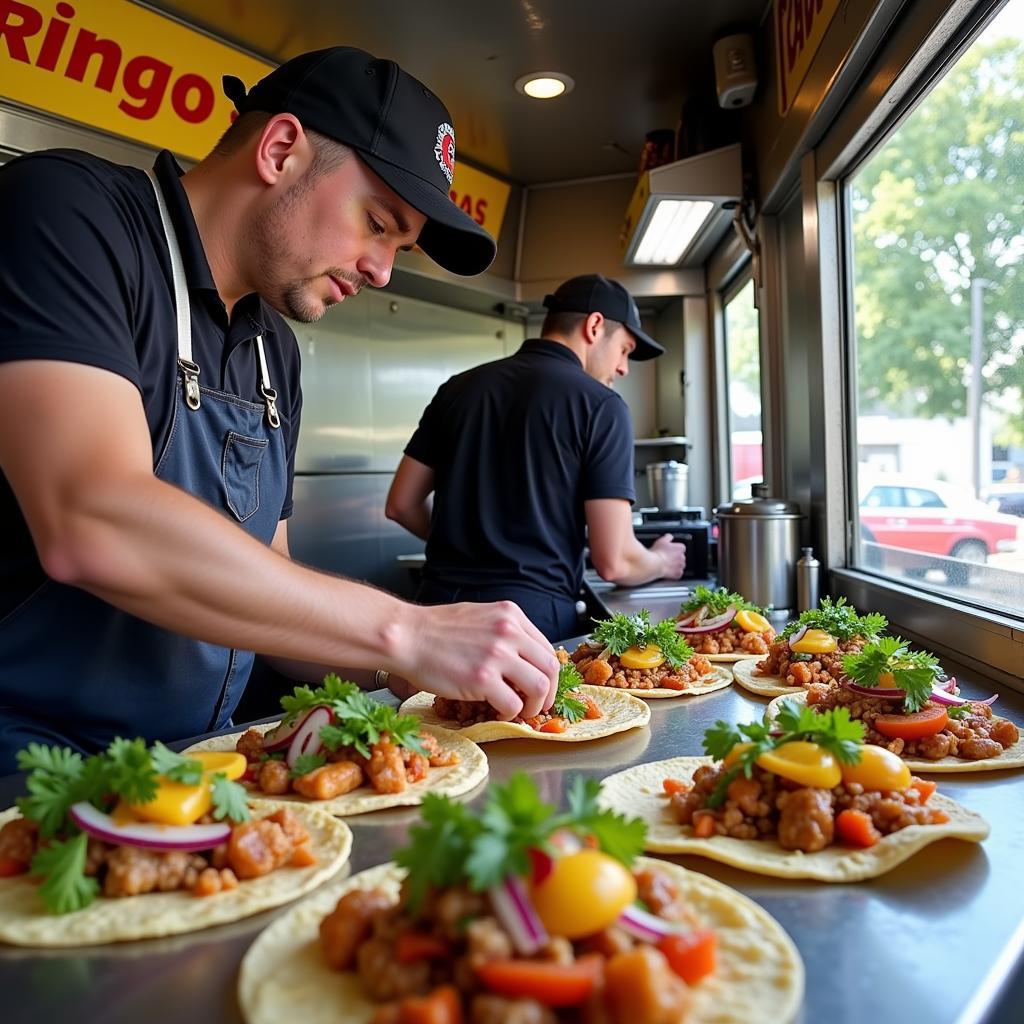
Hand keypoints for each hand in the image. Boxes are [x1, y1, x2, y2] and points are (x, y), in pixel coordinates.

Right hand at [391, 601, 559, 720]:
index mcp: (510, 615)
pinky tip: (498, 712)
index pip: (546, 647)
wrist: (406, 636)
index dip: (547, 672)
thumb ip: (504, 633)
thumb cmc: (435, 629)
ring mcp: (497, 655)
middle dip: (549, 692)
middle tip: (539, 705)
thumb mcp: (479, 617)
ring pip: (539, 687)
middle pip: (550, 667)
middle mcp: (509, 631)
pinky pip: (512, 704)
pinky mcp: (482, 679)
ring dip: (534, 706)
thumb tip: (522, 659)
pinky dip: (510, 714)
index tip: (541, 686)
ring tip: (521, 712)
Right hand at [651, 533, 685, 579]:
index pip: (681, 547)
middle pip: (681, 557)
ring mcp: (681, 566)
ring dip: (675, 565)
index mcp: (680, 548)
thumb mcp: (662, 540)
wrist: (654, 565)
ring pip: (680, 565)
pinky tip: (668, 571)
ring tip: (667, 565)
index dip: (674, 549)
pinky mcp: (678, 574)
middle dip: (675, 557)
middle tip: (666, 558)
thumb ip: (668, 537)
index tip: (669, 551)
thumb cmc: (657, 552)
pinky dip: (674, 573)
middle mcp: (683, 557)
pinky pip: (678, 574)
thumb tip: (670, 536)